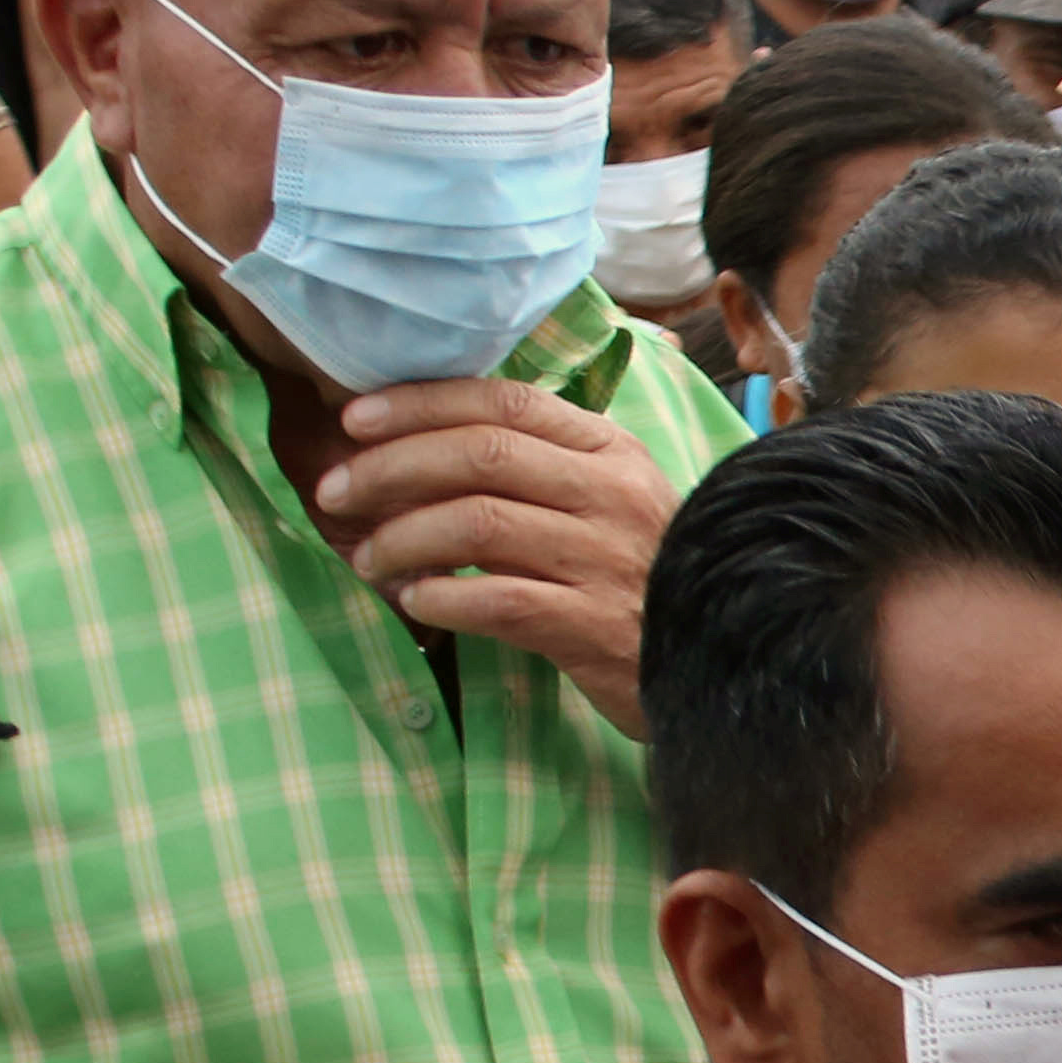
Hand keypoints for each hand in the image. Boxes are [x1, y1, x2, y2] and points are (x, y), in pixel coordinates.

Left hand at [316, 381, 681, 732]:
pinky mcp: (595, 628)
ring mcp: (607, 560)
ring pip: (478, 524)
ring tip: (368, 557)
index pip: (506, 402)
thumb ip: (541, 465)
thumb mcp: (609, 501)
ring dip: (402, 537)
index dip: (420, 404)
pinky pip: (498, 600)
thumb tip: (427, 440)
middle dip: (389, 468)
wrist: (725, 660)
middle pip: (480, 455)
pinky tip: (415, 601)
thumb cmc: (644, 576)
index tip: (355, 420)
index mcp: (611, 451)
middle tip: (336, 492)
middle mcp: (612, 495)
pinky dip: (441, 598)